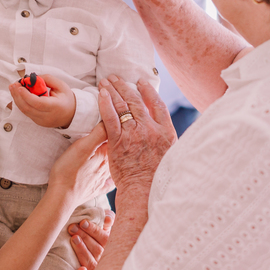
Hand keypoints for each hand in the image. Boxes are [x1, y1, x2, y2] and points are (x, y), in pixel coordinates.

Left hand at [9, 72, 75, 128]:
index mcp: (56, 107)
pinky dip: (21, 103)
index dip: (26, 95)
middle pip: (28, 108)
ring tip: (12, 88)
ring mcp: (42, 121)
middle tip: (13, 85)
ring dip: (16, 99)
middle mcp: (47, 116)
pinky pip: (26, 112)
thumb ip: (47, 79)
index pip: (38, 103)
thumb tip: (31, 78)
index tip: (19, 87)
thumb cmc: (66, 98)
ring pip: (25, 111)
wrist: (71, 114)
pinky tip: (18, 95)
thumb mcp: (61, 85)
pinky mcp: (38, 122)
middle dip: (17, 96)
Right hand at [48, 123, 109, 208]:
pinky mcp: (96, 188)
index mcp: (106, 154)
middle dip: (116, 143)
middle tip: (115, 135)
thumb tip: (111, 119)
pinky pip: (109, 183)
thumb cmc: (69, 170)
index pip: (116, 137)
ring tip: (114, 152)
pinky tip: (112, 178)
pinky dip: (112, 179)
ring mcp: (102, 179)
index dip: (116, 128)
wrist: (62, 196)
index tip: (114, 121)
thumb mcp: (83, 145)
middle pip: (115, 151)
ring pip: (113, 165)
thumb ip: (99, 132)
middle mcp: (108, 166)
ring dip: (115, 158)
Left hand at [69, 211, 112, 269]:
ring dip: (82, 250)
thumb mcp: (104, 227)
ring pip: (90, 261)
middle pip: (96, 249)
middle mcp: (104, 259)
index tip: (83, 222)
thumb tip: (107, 218)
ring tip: (73, 239)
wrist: (95, 259)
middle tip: (72, 228)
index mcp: (109, 246)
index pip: (104, 238)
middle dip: (84, 237)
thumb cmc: (97, 239)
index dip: (94, 230)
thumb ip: (107, 219)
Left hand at [98, 76, 175, 208]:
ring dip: (113, 90)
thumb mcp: (168, 156)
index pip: (158, 105)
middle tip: (116, 78)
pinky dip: (105, 104)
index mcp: (166, 132)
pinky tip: (101, 94)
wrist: (144, 192)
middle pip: (137, 101)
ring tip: (106, 81)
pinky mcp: (119, 140)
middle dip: (125, 87)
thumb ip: (163, 141)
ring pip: (123, 106)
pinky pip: (111, 117)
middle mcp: (152, 129)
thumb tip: (159, 133)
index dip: (149, 91)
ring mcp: (135, 134)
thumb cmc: (156, 179)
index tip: (141, 82)